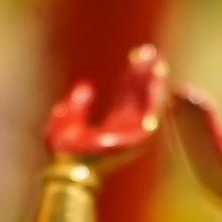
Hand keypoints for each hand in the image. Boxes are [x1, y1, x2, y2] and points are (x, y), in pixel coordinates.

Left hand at [45, 44, 169, 171]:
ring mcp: (134, 134)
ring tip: (156, 60)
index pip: (124, 99)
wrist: (71, 169)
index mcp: (111, 129)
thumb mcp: (65, 123)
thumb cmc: (66, 154)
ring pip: (147, 101)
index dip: (130, 79)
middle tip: (150, 52)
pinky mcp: (140, 136)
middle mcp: (125, 130)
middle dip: (143, 75)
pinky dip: (154, 91)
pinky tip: (156, 74)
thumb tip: (85, 87)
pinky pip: (150, 109)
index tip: (134, 58)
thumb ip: (76, 106)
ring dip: (152, 80)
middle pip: (137, 96)